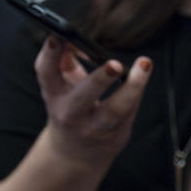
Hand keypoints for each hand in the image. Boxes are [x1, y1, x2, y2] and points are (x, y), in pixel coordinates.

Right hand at [36, 36, 152, 168]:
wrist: (74, 153)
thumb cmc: (69, 110)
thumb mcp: (60, 87)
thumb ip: (65, 62)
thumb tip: (74, 40)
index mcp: (54, 96)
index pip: (46, 74)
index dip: (50, 55)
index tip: (58, 37)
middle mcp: (71, 113)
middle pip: (84, 96)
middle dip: (100, 79)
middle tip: (115, 64)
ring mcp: (94, 127)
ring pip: (115, 109)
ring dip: (132, 87)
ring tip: (143, 66)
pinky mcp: (116, 135)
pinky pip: (130, 111)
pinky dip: (137, 91)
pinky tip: (143, 74)